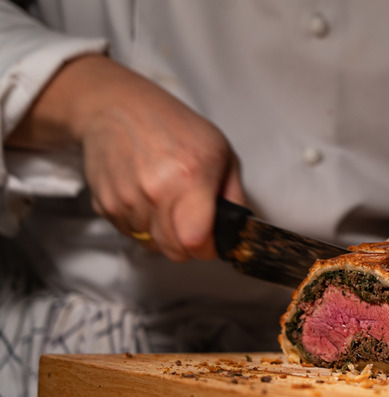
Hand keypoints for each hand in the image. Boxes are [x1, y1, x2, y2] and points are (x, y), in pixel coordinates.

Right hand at [7, 55, 245, 260]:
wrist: (117, 107)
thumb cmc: (173, 126)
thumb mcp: (221, 152)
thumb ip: (234, 196)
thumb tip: (239, 230)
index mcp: (190, 178)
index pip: (196, 242)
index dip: (209, 248)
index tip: (213, 241)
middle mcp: (155, 192)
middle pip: (174, 251)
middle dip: (188, 245)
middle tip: (194, 225)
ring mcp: (127, 200)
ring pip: (151, 244)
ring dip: (163, 232)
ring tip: (168, 201)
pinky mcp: (105, 204)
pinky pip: (130, 233)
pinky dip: (142, 224)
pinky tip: (147, 197)